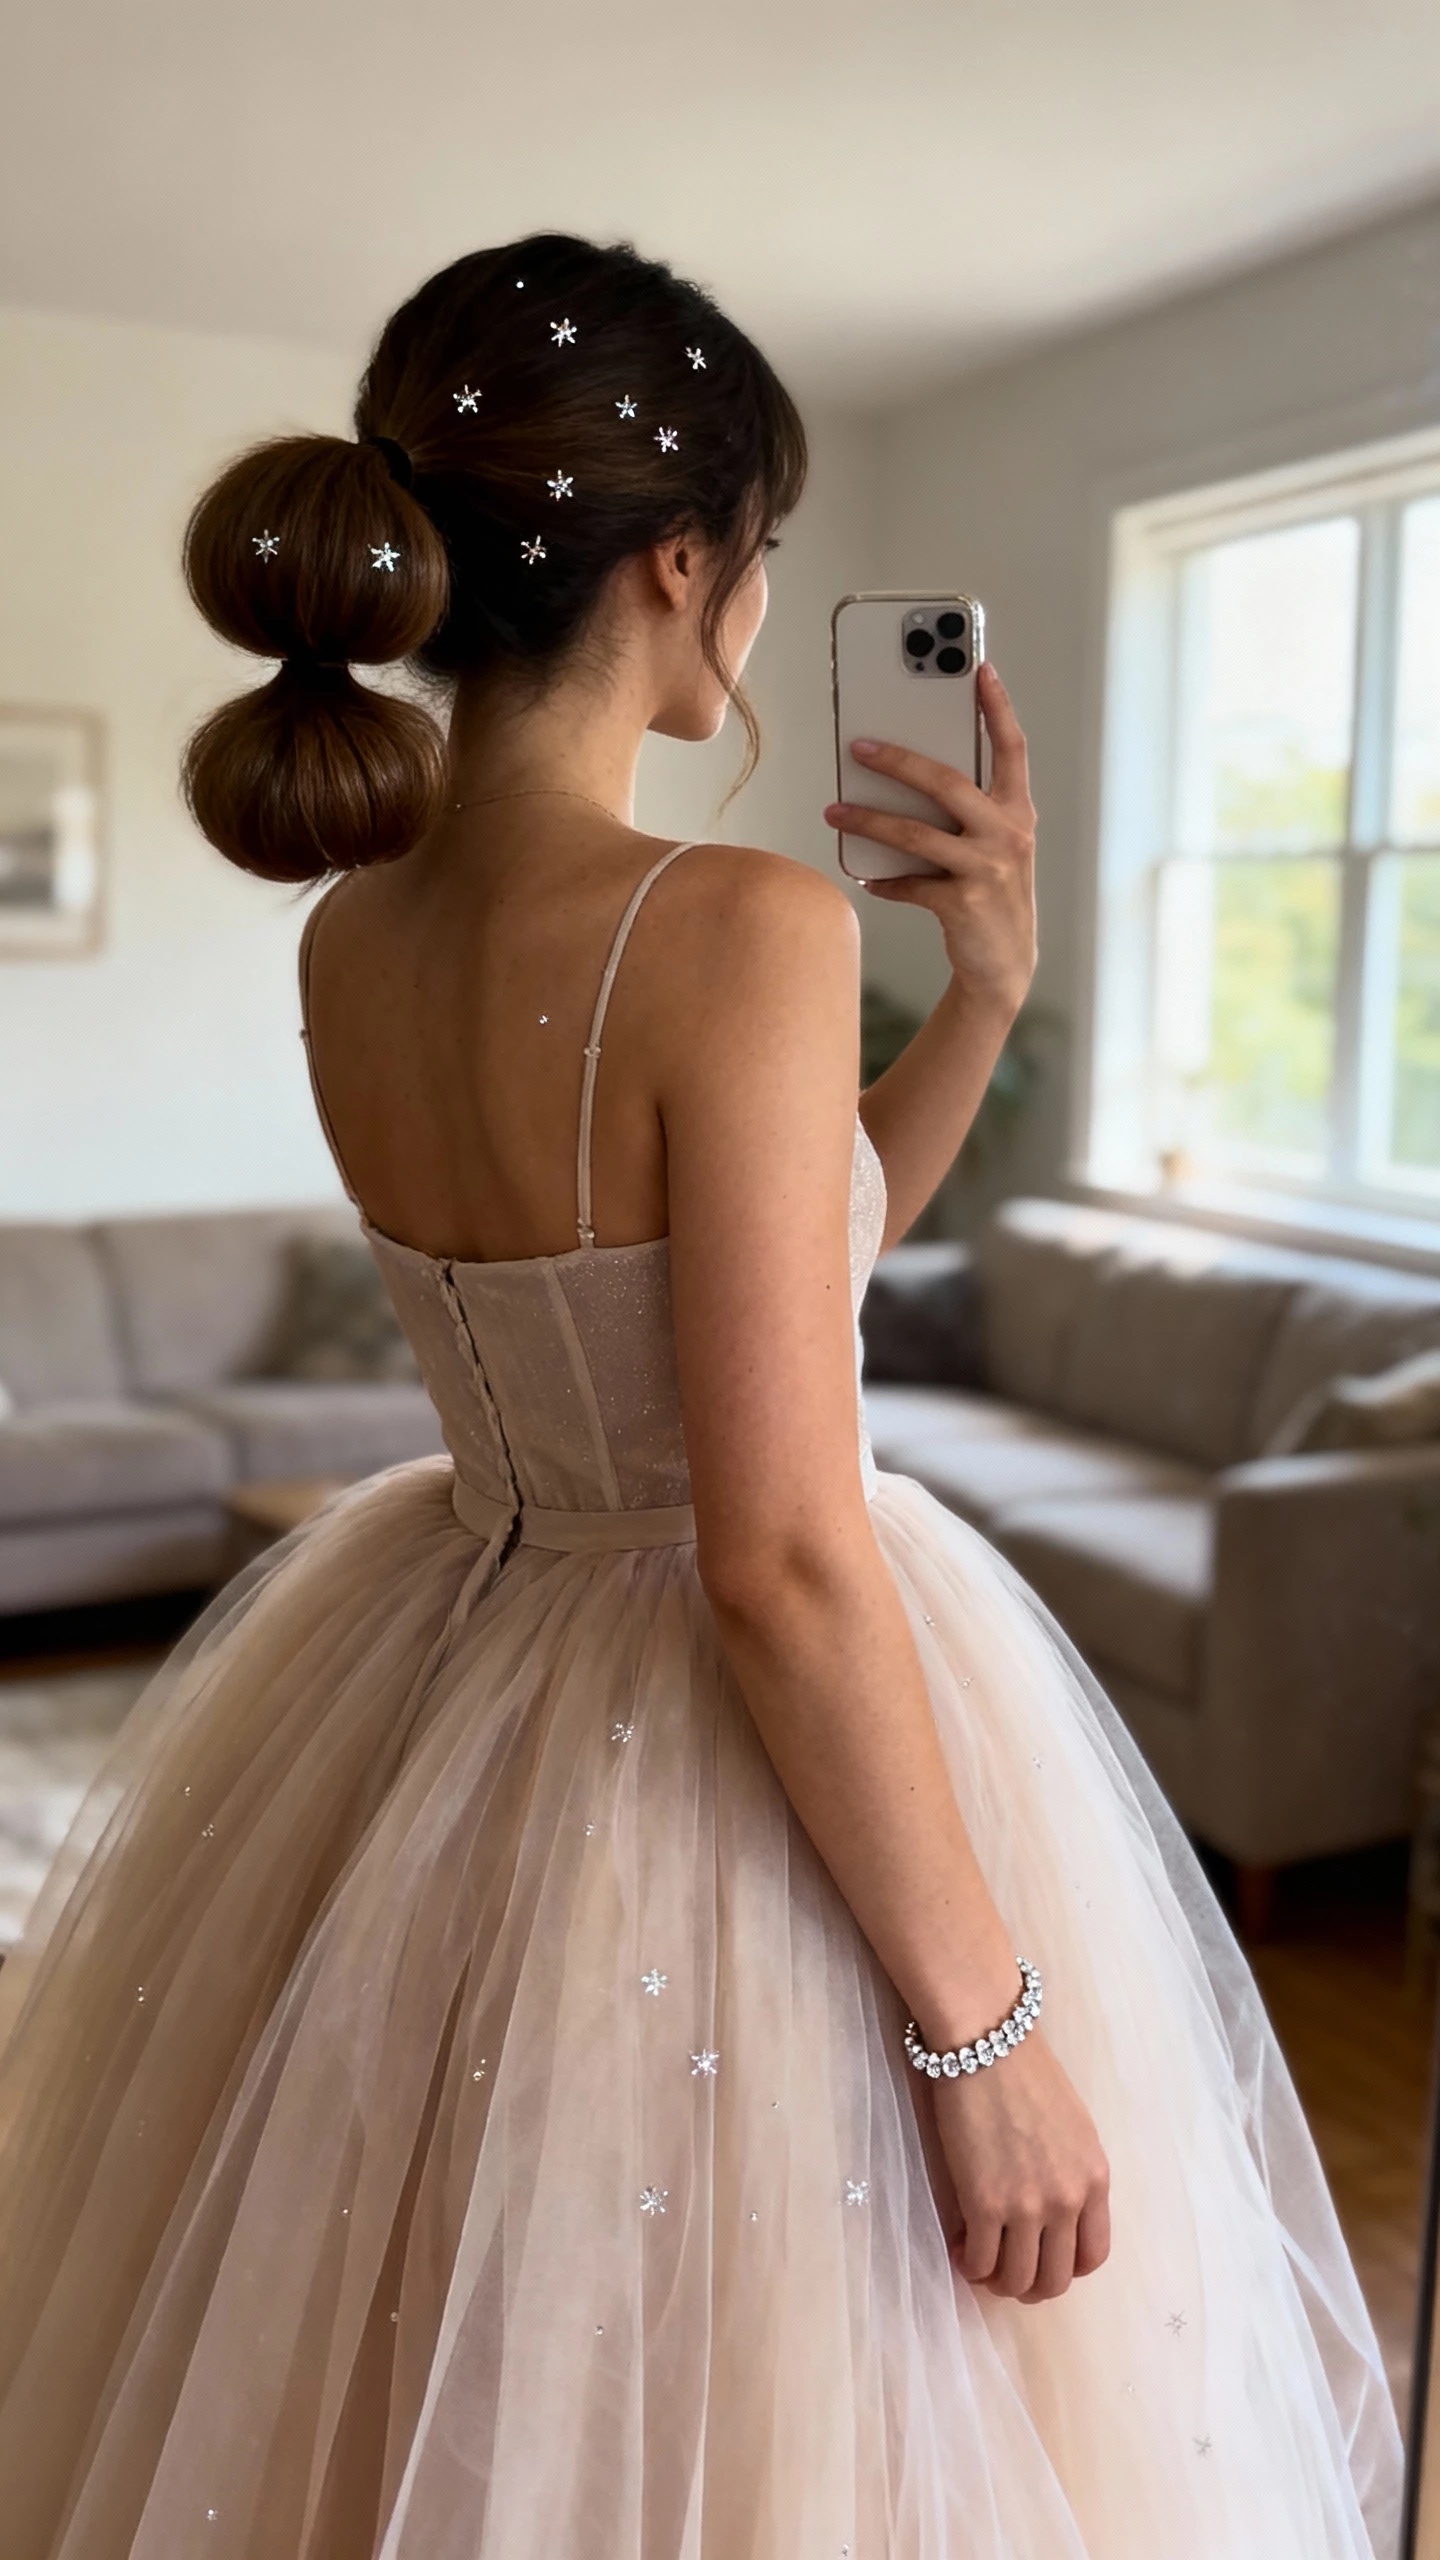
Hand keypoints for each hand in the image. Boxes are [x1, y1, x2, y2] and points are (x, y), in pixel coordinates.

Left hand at [824, 661, 1037, 1017]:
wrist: (1004, 965)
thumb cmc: (990, 893)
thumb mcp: (992, 846)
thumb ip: (964, 811)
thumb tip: (902, 781)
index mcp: (1018, 812)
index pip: (1011, 749)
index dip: (998, 707)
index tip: (980, 667)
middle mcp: (1009, 835)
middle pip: (947, 783)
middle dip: (899, 760)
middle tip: (858, 745)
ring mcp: (988, 870)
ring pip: (917, 834)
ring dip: (869, 821)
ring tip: (834, 811)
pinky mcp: (963, 905)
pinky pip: (909, 884)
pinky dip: (882, 879)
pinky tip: (864, 875)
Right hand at [929, 2034, 1110, 2302]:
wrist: (988, 2042)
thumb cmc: (1026, 2072)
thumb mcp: (1074, 2127)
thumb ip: (1072, 2172)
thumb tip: (1054, 2209)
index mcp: (1096, 2179)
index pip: (1094, 2254)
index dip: (1066, 2268)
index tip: (1042, 2259)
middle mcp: (1068, 2201)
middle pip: (1055, 2278)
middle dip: (1030, 2285)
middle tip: (1006, 2270)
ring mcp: (1027, 2207)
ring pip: (1018, 2280)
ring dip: (997, 2281)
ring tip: (979, 2260)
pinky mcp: (985, 2204)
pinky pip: (980, 2262)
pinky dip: (970, 2265)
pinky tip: (960, 2247)